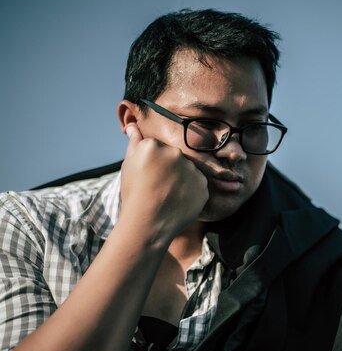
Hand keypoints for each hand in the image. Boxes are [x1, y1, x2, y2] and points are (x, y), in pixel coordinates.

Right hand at [120, 124, 208, 240]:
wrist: (147, 225)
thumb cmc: (134, 194)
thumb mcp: (129, 166)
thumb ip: (134, 143)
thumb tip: (133, 125)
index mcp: (153, 145)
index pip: (157, 148)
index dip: (152, 164)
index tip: (147, 176)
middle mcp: (175, 153)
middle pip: (175, 158)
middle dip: (168, 170)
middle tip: (158, 187)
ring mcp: (191, 170)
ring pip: (188, 171)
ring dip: (181, 180)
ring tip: (168, 196)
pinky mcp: (203, 186)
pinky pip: (198, 186)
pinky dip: (190, 193)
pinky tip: (178, 202)